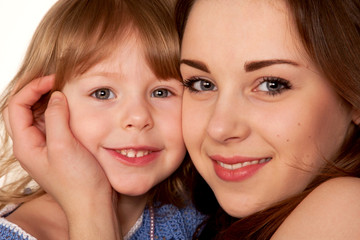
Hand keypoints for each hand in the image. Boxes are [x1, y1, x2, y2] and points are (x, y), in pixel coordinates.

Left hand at [4, 76, 120, 238]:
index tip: (52, 80)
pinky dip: (59, 112)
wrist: (92, 202)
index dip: (31, 89)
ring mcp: (45, 147)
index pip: (16, 107)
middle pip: (23, 110)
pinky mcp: (59, 148)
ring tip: (64, 91)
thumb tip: (56, 96)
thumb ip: (56, 118)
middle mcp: (31, 145)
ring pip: (37, 116)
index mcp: (26, 145)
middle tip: (56, 81)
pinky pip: (53, 124)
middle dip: (36, 92)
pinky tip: (72, 108)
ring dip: (48, 101)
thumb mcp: (64, 146)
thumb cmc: (78, 182)